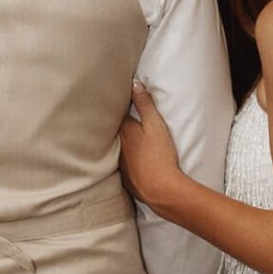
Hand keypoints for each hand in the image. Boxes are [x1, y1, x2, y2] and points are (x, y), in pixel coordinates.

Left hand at [119, 79, 186, 216]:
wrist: (161, 189)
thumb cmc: (160, 155)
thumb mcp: (156, 125)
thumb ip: (145, 104)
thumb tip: (134, 83)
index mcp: (124, 131)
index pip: (115, 114)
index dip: (116, 107)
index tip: (114, 99)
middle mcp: (117, 147)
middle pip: (112, 132)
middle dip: (112, 124)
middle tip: (114, 116)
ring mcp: (119, 164)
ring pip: (115, 149)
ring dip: (117, 143)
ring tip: (122, 138)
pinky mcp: (125, 178)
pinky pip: (120, 165)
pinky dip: (123, 160)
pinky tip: (128, 160)